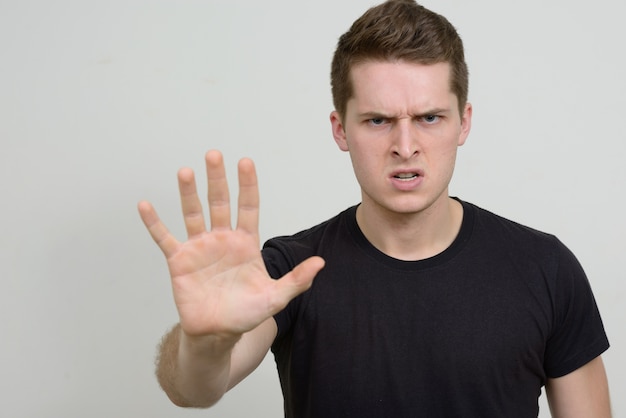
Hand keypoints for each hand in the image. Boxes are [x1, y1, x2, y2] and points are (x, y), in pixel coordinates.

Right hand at [138, 150, 323, 339]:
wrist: (217, 334)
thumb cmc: (246, 314)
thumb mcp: (275, 297)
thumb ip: (296, 280)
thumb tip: (321, 263)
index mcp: (245, 243)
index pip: (247, 207)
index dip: (247, 185)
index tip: (245, 162)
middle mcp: (222, 239)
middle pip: (219, 203)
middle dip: (217, 179)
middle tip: (214, 154)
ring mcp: (199, 248)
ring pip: (193, 213)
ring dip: (188, 193)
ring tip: (186, 171)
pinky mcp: (179, 261)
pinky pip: (164, 237)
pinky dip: (154, 223)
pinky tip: (145, 205)